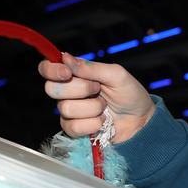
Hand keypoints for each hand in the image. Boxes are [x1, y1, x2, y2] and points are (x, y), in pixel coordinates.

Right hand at [38, 53, 154, 142]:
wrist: (140, 121)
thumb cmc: (130, 95)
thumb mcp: (117, 75)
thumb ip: (92, 67)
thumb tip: (66, 58)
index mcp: (74, 74)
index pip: (46, 69)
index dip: (51, 70)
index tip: (66, 73)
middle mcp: (68, 91)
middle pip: (52, 89)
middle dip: (80, 89)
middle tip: (98, 90)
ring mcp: (69, 111)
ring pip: (65, 108)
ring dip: (92, 108)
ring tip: (104, 107)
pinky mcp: (74, 129)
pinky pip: (73, 126)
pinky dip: (92, 124)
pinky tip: (102, 122)